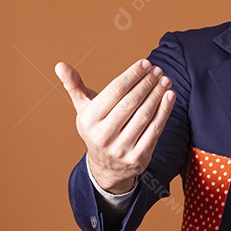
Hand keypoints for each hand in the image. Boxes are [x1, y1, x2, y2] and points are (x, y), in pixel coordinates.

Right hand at [55, 59, 175, 193]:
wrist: (106, 167)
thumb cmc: (97, 128)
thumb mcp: (84, 110)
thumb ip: (75, 86)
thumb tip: (60, 65)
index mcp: (89, 120)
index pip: (115, 92)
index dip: (132, 75)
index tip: (145, 63)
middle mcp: (103, 136)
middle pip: (131, 103)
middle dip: (147, 83)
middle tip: (158, 69)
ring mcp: (121, 148)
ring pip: (144, 115)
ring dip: (157, 95)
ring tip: (165, 80)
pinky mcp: (138, 157)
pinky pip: (155, 130)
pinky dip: (164, 111)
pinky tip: (170, 96)